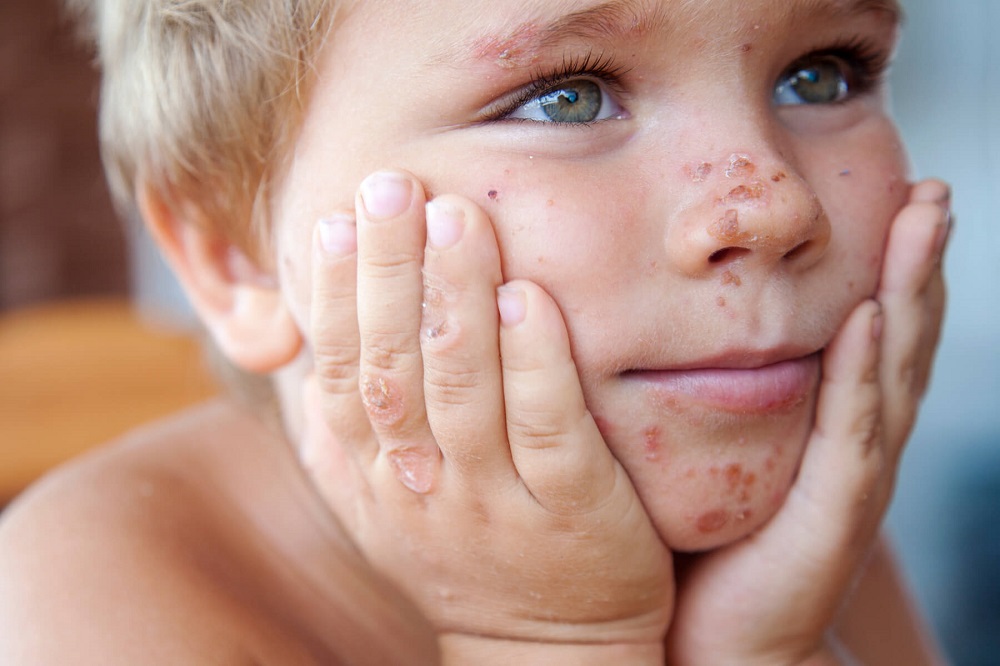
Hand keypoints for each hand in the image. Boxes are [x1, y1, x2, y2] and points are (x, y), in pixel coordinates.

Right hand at [300, 171, 672, 662]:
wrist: (542, 652)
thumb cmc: (463, 552)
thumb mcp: (384, 501)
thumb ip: (346, 427)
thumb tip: (308, 332)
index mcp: (372, 480)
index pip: (341, 377)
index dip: (333, 298)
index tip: (334, 219)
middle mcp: (423, 489)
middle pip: (394, 370)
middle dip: (388, 273)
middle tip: (391, 187)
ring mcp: (498, 502)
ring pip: (465, 389)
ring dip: (456, 297)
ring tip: (456, 215)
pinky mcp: (575, 511)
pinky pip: (548, 429)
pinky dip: (535, 361)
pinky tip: (527, 297)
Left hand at [664, 180, 950, 664]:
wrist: (722, 639)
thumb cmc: (716, 542)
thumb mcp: (726, 451)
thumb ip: (721, 394)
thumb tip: (677, 328)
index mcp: (832, 422)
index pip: (872, 331)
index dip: (888, 266)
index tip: (894, 194)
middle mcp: (856, 438)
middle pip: (900, 334)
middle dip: (917, 259)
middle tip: (929, 188)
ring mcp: (854, 472)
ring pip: (894, 366)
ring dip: (910, 290)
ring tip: (923, 216)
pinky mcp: (835, 509)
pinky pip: (854, 428)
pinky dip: (867, 371)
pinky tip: (871, 317)